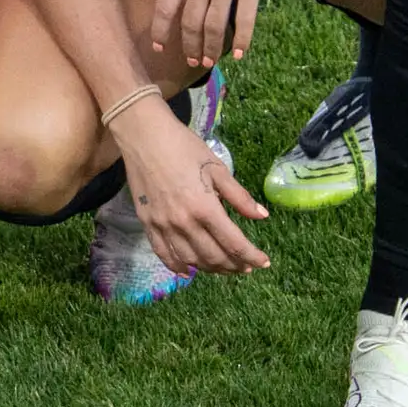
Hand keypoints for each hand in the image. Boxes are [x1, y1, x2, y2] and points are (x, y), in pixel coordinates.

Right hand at [119, 97, 269, 278]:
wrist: (143, 135)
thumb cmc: (183, 147)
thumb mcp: (217, 167)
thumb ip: (239, 196)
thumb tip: (262, 216)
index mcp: (205, 207)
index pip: (234, 243)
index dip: (252, 256)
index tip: (264, 262)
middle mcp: (184, 222)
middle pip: (214, 256)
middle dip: (234, 266)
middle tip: (246, 266)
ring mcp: (163, 225)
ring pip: (191, 259)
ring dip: (211, 269)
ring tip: (224, 267)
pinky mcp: (147, 223)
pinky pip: (164, 253)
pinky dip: (178, 267)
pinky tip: (189, 271)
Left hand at [148, 0, 293, 68]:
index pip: (164, 7)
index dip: (160, 31)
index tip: (159, 47)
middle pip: (190, 22)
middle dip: (189, 46)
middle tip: (192, 61)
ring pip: (216, 25)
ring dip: (212, 48)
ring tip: (212, 61)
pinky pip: (246, 19)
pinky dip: (243, 40)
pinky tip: (240, 53)